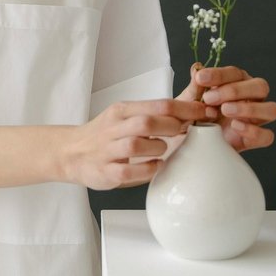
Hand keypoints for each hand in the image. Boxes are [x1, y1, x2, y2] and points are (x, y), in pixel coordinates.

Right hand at [62, 96, 217, 189]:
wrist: (70, 152)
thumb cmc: (106, 135)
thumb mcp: (126, 115)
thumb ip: (154, 113)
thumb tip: (191, 106)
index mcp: (122, 110)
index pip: (159, 104)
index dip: (186, 108)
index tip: (204, 113)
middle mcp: (114, 127)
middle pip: (148, 121)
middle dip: (173, 127)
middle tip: (185, 133)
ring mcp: (108, 150)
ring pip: (137, 144)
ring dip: (158, 148)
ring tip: (162, 150)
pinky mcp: (105, 171)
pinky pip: (129, 171)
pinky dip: (147, 169)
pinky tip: (154, 167)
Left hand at [191, 60, 275, 150]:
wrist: (190, 143)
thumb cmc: (193, 117)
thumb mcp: (189, 102)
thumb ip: (195, 86)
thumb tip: (197, 67)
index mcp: (237, 83)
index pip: (236, 73)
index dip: (219, 74)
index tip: (201, 78)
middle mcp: (252, 98)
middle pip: (261, 86)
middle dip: (236, 90)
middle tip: (210, 98)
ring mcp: (256, 119)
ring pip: (272, 109)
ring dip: (249, 108)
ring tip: (225, 110)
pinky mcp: (255, 139)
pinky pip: (267, 136)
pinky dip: (253, 131)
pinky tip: (235, 126)